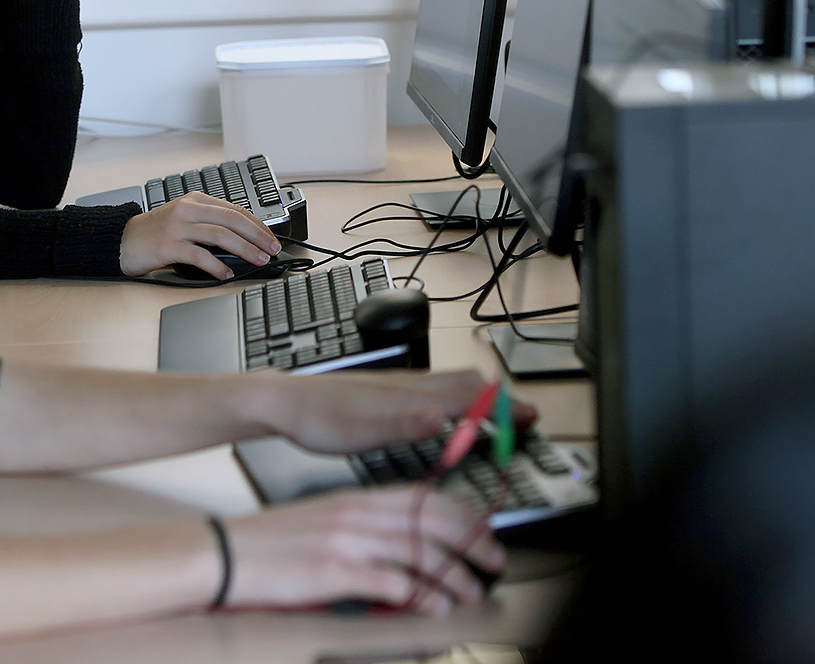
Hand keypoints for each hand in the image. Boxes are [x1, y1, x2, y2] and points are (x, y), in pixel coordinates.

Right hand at [119, 192, 280, 279]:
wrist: (121, 240)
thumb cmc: (154, 233)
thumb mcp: (183, 219)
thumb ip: (209, 223)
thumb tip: (244, 240)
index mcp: (195, 200)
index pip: (235, 209)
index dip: (258, 225)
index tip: (272, 239)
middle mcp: (187, 209)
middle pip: (232, 220)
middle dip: (258, 236)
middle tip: (272, 251)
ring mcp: (177, 227)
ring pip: (221, 235)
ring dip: (244, 250)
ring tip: (258, 261)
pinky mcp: (168, 246)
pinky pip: (200, 255)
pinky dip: (217, 266)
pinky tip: (226, 274)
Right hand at [224, 486, 504, 614]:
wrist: (223, 554)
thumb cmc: (270, 544)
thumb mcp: (323, 522)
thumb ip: (363, 527)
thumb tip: (403, 545)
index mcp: (354, 499)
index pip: (423, 497)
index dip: (462, 515)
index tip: (484, 532)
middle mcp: (355, 513)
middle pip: (431, 520)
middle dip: (472, 541)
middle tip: (493, 562)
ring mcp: (346, 541)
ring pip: (420, 552)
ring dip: (454, 576)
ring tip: (471, 594)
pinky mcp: (334, 571)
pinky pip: (392, 583)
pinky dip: (421, 596)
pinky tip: (435, 607)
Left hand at [261, 369, 538, 455]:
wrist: (285, 401)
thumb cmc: (318, 419)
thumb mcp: (362, 431)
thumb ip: (405, 425)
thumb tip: (445, 418)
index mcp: (409, 394)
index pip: (468, 397)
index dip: (502, 408)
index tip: (530, 417)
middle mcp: (407, 384)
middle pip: (465, 384)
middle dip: (497, 399)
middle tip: (522, 415)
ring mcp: (396, 384)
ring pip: (448, 383)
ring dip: (478, 395)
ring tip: (495, 408)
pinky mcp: (383, 391)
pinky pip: (430, 388)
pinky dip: (453, 396)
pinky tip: (444, 407)